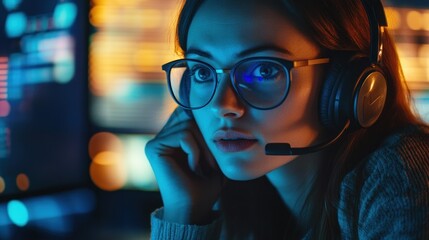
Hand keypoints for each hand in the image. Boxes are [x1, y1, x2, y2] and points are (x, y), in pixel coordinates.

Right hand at [145, 107, 224, 223]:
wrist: (193, 208)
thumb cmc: (205, 186)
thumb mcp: (213, 156)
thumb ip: (210, 133)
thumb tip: (214, 110)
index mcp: (173, 137)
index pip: (190, 113)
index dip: (206, 126)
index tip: (214, 152)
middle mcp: (162, 137)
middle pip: (189, 115)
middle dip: (205, 136)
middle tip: (212, 162)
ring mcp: (156, 141)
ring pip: (188, 125)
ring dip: (203, 147)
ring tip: (204, 167)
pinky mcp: (153, 147)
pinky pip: (183, 135)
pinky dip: (195, 151)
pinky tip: (193, 168)